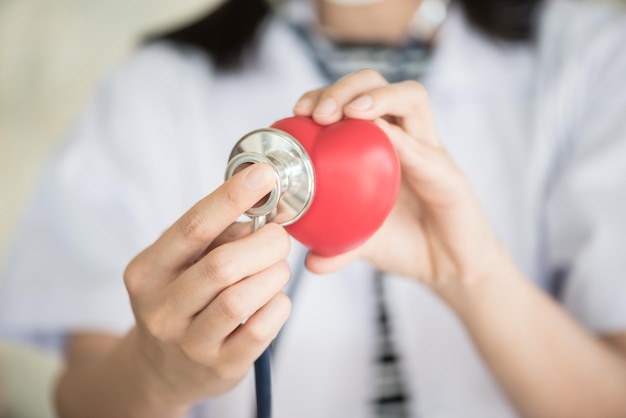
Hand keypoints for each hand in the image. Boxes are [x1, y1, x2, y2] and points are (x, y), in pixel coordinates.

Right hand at [123, 163, 290, 405]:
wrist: (163, 371)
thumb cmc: (180, 301)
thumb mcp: (180, 265)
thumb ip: (216, 236)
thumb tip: (264, 213)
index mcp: (147, 271)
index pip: (192, 228)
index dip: (232, 198)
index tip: (264, 174)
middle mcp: (161, 309)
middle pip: (222, 265)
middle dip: (265, 242)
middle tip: (280, 236)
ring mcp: (189, 343)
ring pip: (241, 298)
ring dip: (272, 274)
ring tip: (276, 269)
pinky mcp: (220, 367)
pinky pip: (260, 329)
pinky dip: (278, 305)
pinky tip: (274, 298)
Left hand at [293, 69, 500, 286]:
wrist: (450, 268)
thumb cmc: (407, 244)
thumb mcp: (364, 244)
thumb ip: (338, 248)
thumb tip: (310, 263)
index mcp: (381, 145)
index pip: (353, 99)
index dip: (324, 94)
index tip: (298, 110)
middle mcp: (406, 138)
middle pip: (378, 84)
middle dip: (345, 87)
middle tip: (318, 112)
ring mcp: (432, 152)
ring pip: (411, 97)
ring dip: (377, 96)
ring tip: (349, 111)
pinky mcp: (451, 175)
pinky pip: (425, 149)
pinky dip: (400, 138)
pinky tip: (380, 135)